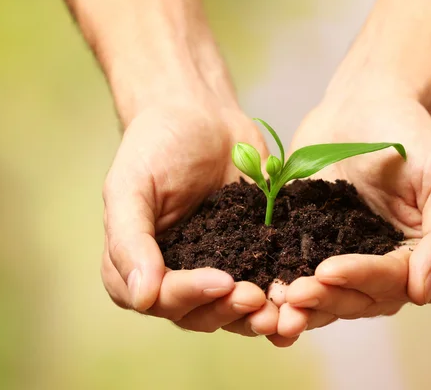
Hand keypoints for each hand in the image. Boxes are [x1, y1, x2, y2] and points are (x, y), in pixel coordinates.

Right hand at [100, 100, 279, 336]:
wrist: (201, 116)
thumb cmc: (156, 145)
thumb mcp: (130, 185)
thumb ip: (129, 240)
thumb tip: (142, 297)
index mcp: (138, 266)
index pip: (161, 299)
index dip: (190, 296)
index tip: (223, 280)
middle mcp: (176, 275)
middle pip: (199, 314)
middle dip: (229, 311)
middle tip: (258, 299)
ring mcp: (216, 267)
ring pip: (233, 308)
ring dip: (257, 316)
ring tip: (284, 312)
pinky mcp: (250, 254)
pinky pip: (263, 282)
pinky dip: (280, 295)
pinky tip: (301, 295)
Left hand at [274, 95, 430, 336]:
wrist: (362, 103)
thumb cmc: (409, 134)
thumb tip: (423, 293)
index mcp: (419, 255)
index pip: (393, 280)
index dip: (362, 279)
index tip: (328, 271)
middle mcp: (384, 265)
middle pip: (358, 298)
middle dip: (327, 298)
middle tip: (293, 294)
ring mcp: (346, 257)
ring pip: (329, 295)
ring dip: (304, 304)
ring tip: (275, 301)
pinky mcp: (313, 245)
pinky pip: (300, 271)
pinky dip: (283, 285)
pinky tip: (262, 292)